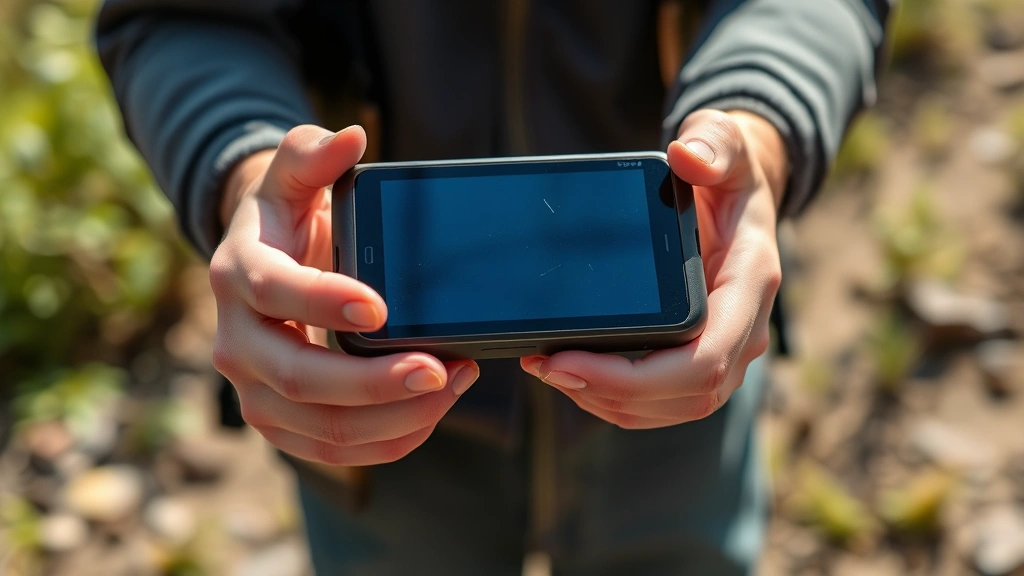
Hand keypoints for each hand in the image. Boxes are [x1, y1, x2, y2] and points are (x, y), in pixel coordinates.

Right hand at [210, 125, 479, 465]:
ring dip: (394, 417)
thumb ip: (313, 153)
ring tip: (453, 383)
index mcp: (238, 275)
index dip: (324, 303)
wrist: (261, 272)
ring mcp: (255, 391)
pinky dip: (387, 440)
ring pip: (321, 429)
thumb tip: (352, 136)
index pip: (275, 293)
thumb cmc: (287, 222)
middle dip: (374, 383)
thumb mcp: (292, 178)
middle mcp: (236, 342)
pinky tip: (430, 414)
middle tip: (440, 369)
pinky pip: (332, 452)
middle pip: (300, 380)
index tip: (383, 307)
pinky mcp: (281, 423)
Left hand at [521, 109, 785, 427]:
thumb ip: (713, 143)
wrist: (737, 199)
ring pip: (670, 409)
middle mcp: (743, 331)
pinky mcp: (699, 362)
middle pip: (685, 396)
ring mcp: (724, 353)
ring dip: (606, 401)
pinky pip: (661, 402)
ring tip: (548, 369)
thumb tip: (686, 155)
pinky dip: (614, 399)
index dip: (636, 377)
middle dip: (609, 393)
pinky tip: (573, 375)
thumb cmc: (728, 175)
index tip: (569, 360)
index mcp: (749, 286)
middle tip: (544, 366)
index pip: (704, 360)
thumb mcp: (726, 145)